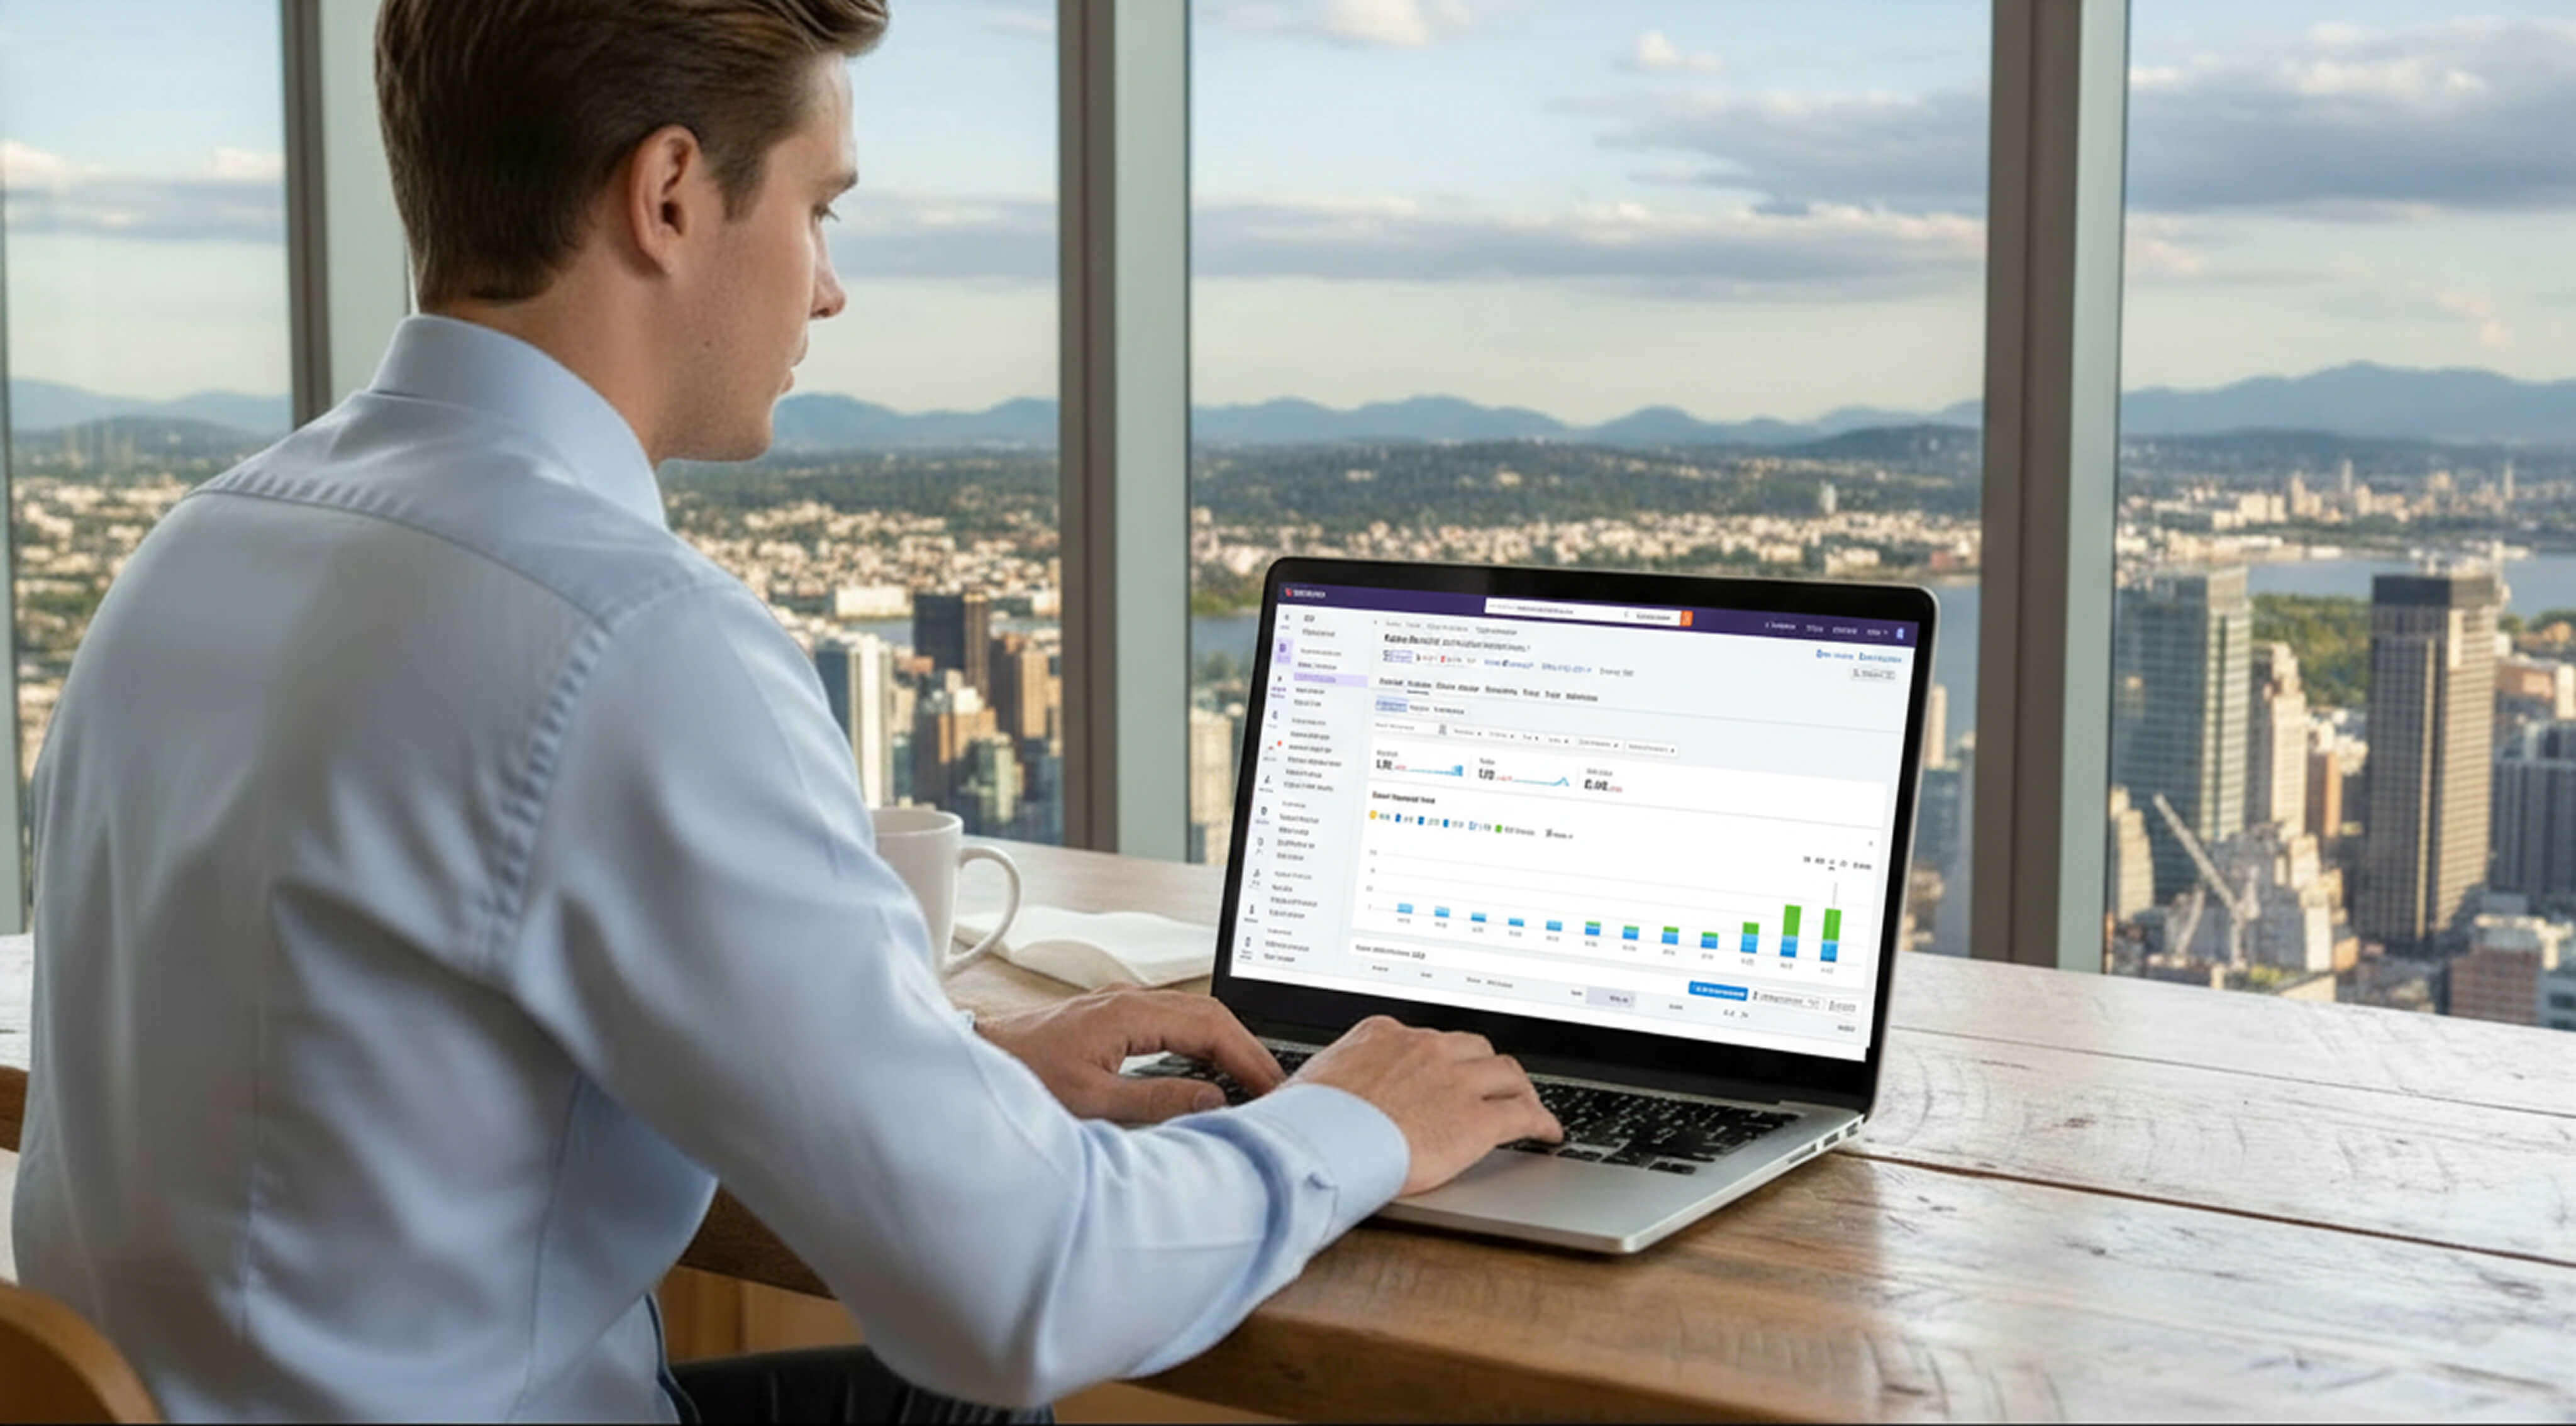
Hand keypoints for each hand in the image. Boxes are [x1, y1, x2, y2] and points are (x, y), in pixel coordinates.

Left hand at [975, 986, 1283, 1122]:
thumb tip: (1211, 1100)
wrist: (977, 1059)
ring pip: (1192, 1014)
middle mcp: (1128, 1000)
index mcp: (1127, 1013)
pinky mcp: (1113, 1017)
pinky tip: (1206, 1068)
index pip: (1209, 1026)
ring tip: (1251, 1081)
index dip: (1247, 1056)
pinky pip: (1172, 1022)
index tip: (1273, 1084)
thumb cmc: (1023, 1078)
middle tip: (1275, 1086)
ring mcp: (1121, 1005)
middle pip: (1209, 1013)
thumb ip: (1155, 1101)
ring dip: (1225, 1044)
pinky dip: (1200, 1042)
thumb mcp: (1091, 1101)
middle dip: (1246, 1048)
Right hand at [1290, 1016, 1561, 1195]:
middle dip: (1485, 1067)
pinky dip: (1541, 1121)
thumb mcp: (1310, 1085)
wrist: (1319, 1143)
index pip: (1426, 1038)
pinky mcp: (1475, 1120)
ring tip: (1527, 1103)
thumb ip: (1328, 1083)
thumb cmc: (1304, 1123)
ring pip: (1506, 1073)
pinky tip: (1548, 1133)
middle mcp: (1424, 1049)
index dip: (1443, 1057)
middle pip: (1473, 1048)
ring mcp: (1454, 1081)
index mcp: (1382, 1035)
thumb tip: (1311, 1099)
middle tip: (1492, 1085)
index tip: (1445, 1069)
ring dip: (1520, 1088)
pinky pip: (1523, 1115)